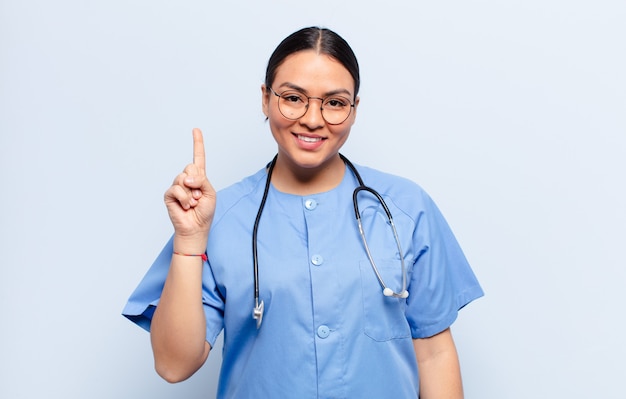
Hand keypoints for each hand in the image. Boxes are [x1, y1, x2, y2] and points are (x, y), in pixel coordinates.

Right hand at [164, 128, 215, 248]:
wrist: (196, 227)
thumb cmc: (204, 212)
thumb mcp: (210, 193)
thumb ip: (201, 180)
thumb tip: (186, 178)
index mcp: (199, 177)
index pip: (198, 157)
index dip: (197, 143)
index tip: (196, 130)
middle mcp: (187, 179)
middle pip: (191, 167)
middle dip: (197, 181)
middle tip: (198, 196)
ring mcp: (177, 186)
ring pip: (183, 178)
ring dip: (192, 193)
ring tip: (193, 203)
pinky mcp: (169, 194)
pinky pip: (177, 189)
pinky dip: (184, 198)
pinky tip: (185, 206)